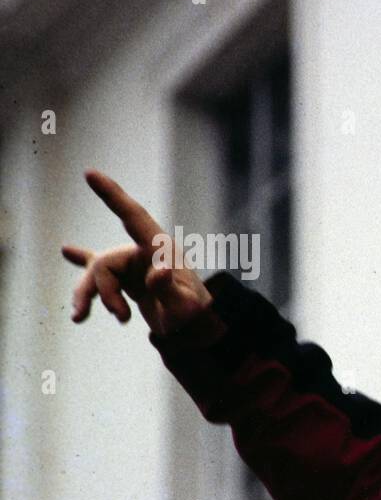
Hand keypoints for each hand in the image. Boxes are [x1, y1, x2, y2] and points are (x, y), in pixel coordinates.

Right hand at [62, 170, 214, 336]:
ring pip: (96, 272)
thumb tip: (160, 269)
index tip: (90, 173)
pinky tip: (66, 251)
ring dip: (87, 296)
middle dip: (105, 293)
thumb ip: (169, 288)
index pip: (133, 216)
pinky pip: (97, 268)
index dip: (113, 195)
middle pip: (105, 263)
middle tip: (123, 319)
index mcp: (160, 250)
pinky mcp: (125, 276)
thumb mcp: (183, 306)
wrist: (195, 326)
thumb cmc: (192, 314)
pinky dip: (81, 262)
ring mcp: (132, 263)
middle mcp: (143, 252)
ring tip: (79, 318)